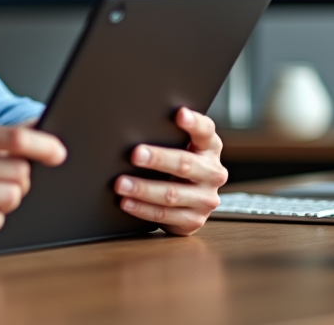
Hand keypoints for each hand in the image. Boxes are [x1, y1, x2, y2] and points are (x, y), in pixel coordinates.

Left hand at [114, 108, 226, 235]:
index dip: (194, 122)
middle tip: (135, 154)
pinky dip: (143, 209)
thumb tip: (132, 125)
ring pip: (172, 194)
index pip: (206, 131)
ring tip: (121, 183)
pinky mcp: (194, 220)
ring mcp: (205, 199)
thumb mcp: (180, 146)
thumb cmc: (178, 164)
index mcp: (210, 148)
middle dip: (158, 159)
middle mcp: (212, 173)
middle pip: (185, 164)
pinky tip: (126, 202)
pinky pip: (165, 215)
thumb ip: (167, 135)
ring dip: (143, 189)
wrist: (191, 200)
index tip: (179, 113)